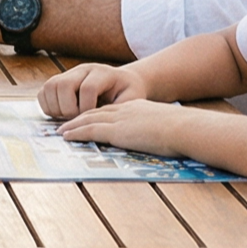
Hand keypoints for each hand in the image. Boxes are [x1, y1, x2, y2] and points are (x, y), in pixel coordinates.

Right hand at [37, 62, 145, 118]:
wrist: (123, 81)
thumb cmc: (128, 93)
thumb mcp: (132, 99)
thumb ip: (120, 108)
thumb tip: (103, 122)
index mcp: (102, 73)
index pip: (87, 88)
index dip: (87, 108)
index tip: (92, 119)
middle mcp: (82, 69)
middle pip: (63, 85)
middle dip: (68, 108)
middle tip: (78, 118)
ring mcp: (69, 74)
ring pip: (50, 86)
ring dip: (56, 107)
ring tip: (69, 117)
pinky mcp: (59, 81)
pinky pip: (43, 92)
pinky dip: (48, 106)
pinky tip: (61, 114)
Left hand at [58, 98, 201, 160]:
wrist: (185, 127)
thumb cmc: (183, 130)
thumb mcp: (168, 126)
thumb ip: (159, 130)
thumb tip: (164, 139)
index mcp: (137, 108)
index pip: (111, 110)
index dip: (96, 114)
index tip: (86, 118)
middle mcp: (125, 110)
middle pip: (96, 112)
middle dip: (79, 118)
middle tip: (66, 123)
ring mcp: (120, 120)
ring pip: (89, 120)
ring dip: (73, 125)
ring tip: (61, 131)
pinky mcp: (117, 131)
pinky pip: (91, 131)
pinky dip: (76, 133)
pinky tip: (67, 136)